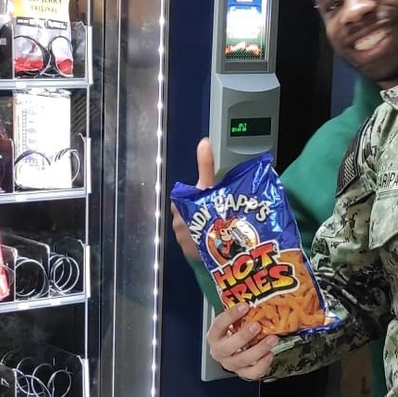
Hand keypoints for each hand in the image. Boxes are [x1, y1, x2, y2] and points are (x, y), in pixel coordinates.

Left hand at [170, 138, 216, 261]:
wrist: (220, 254)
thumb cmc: (211, 218)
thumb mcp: (209, 187)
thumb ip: (205, 165)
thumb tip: (204, 142)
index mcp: (178, 206)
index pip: (185, 196)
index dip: (199, 197)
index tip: (210, 199)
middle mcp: (177, 223)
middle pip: (190, 212)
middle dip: (201, 212)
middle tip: (217, 213)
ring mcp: (182, 240)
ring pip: (193, 229)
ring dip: (204, 228)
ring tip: (219, 228)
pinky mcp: (190, 254)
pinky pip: (196, 244)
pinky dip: (204, 242)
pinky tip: (215, 241)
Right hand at [206, 301, 277, 380]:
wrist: (232, 351)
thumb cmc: (233, 332)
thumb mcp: (233, 321)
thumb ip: (241, 312)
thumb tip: (257, 290)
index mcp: (214, 336)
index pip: (219, 325)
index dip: (231, 315)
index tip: (245, 305)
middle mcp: (220, 351)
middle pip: (229, 347)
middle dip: (244, 336)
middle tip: (257, 325)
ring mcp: (231, 364)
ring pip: (243, 360)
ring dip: (259, 349)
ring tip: (272, 339)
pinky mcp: (242, 372)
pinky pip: (252, 373)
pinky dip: (262, 365)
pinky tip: (270, 354)